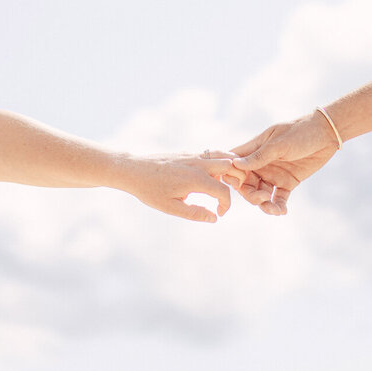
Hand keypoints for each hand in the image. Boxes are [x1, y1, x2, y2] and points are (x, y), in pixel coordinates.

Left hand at [119, 152, 240, 222]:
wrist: (133, 169)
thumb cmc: (150, 190)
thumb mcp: (170, 207)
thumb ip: (194, 213)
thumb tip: (214, 218)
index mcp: (196, 180)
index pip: (224, 192)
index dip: (226, 205)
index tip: (218, 213)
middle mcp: (198, 164)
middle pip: (232, 165)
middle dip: (237, 180)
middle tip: (229, 193)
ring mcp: (194, 155)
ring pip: (224, 155)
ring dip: (230, 167)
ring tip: (223, 183)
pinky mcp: (189, 152)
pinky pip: (212, 153)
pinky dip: (220, 162)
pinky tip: (211, 176)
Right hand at [228, 112, 340, 215]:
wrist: (326, 134)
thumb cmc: (300, 132)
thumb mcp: (279, 144)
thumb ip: (259, 156)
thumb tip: (235, 164)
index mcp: (254, 150)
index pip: (234, 164)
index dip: (230, 175)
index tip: (236, 183)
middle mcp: (261, 164)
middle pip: (246, 184)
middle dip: (250, 195)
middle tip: (262, 198)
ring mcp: (273, 174)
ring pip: (261, 194)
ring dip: (264, 204)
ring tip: (274, 210)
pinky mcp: (287, 183)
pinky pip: (278, 198)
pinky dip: (278, 206)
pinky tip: (282, 211)